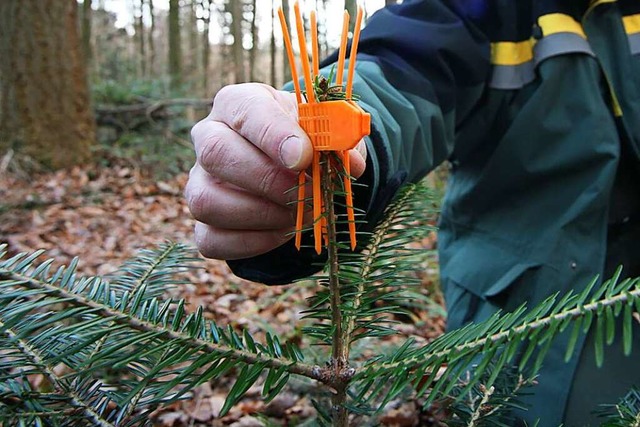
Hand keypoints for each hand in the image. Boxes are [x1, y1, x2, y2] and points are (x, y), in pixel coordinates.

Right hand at [186, 83, 366, 259]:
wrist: (290, 168)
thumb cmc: (305, 139)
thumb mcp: (326, 129)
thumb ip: (339, 139)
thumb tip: (350, 164)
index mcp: (238, 104)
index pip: (246, 111)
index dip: (274, 135)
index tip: (303, 158)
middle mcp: (208, 137)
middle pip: (215, 153)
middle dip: (267, 178)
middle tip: (308, 193)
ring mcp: (198, 182)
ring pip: (206, 200)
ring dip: (260, 214)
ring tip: (298, 214)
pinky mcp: (201, 222)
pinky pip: (211, 239)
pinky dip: (252, 242)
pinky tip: (282, 232)